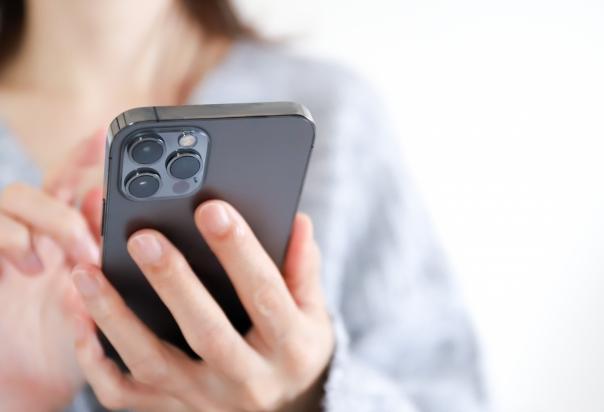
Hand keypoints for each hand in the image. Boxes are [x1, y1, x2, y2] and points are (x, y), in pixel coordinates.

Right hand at [0, 132, 103, 410]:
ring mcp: (9, 248)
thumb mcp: (102, 304)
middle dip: (72, 196)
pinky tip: (32, 266)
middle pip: (45, 184)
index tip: (104, 134)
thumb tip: (134, 237)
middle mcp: (37, 236)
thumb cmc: (72, 346)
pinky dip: (12, 238)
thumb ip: (111, 269)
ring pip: (14, 197)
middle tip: (98, 234)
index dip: (84, 156)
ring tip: (71, 257)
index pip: (76, 186)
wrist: (28, 388)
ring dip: (47, 219)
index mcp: (69, 238)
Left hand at [71, 201, 334, 411]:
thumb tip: (298, 222)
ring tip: (87, 272)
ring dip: (116, 317)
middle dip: (173, 282)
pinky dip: (96, 359)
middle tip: (143, 238)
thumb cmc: (295, 348)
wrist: (285, 408)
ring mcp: (204, 399)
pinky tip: (80, 318)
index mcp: (289, 347)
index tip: (212, 209)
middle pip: (206, 331)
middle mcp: (247, 379)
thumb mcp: (313, 312)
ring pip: (152, 362)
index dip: (239, 251)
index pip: (265, 294)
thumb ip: (303, 269)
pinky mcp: (172, 409)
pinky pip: (123, 394)